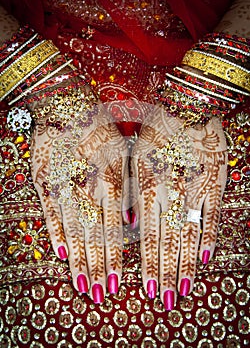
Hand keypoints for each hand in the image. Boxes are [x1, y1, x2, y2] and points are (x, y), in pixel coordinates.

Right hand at [30, 85, 127, 302]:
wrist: (65, 104)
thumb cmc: (100, 128)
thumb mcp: (122, 152)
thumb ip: (126, 188)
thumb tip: (132, 222)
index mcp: (112, 179)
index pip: (114, 230)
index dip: (115, 259)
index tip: (117, 284)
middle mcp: (89, 187)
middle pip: (94, 238)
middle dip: (98, 269)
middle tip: (99, 297)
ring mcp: (64, 185)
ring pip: (73, 231)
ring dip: (78, 260)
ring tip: (82, 286)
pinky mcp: (45, 181)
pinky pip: (51, 213)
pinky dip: (57, 235)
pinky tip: (62, 255)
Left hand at [131, 106, 226, 309]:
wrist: (188, 103)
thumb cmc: (154, 129)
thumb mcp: (133, 153)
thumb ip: (130, 189)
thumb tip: (128, 223)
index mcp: (146, 181)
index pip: (146, 232)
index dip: (147, 262)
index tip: (146, 288)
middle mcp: (170, 187)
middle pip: (166, 239)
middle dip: (164, 272)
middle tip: (165, 300)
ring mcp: (194, 184)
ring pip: (188, 231)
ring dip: (185, 262)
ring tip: (183, 288)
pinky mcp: (214, 179)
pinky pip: (211, 211)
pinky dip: (208, 235)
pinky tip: (204, 257)